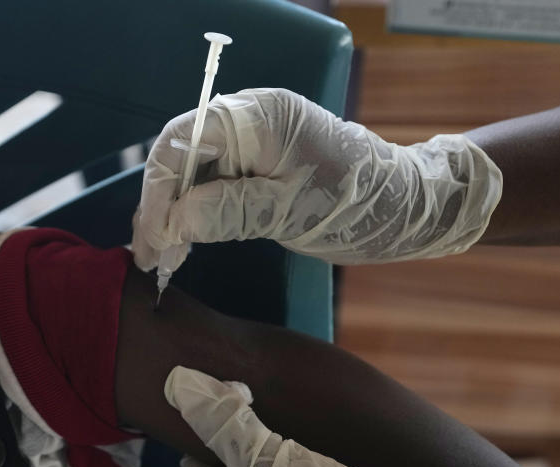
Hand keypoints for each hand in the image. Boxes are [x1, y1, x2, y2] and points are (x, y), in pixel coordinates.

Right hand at [133, 88, 501, 270]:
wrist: (408, 207)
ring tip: (164, 256)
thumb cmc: (358, 205)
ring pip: (192, 172)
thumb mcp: (290, 213)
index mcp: (259, 117)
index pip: (182, 143)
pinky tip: (185, 242)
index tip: (151, 240)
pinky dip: (195, 212)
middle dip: (161, 205)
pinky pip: (212, 182)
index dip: (158, 192)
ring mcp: (252, 139)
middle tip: (151, 256)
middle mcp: (250, 118)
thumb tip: (171, 223)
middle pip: (181, 156)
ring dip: (173, 213)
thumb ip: (227, 213)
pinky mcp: (257, 162)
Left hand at [166, 365, 448, 466]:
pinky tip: (319, 449)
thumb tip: (181, 384)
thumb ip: (222, 422)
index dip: (204, 428)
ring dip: (274, 451)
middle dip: (239, 437)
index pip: (193, 461)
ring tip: (292, 420)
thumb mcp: (261, 456)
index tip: (226, 399)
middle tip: (261, 403)